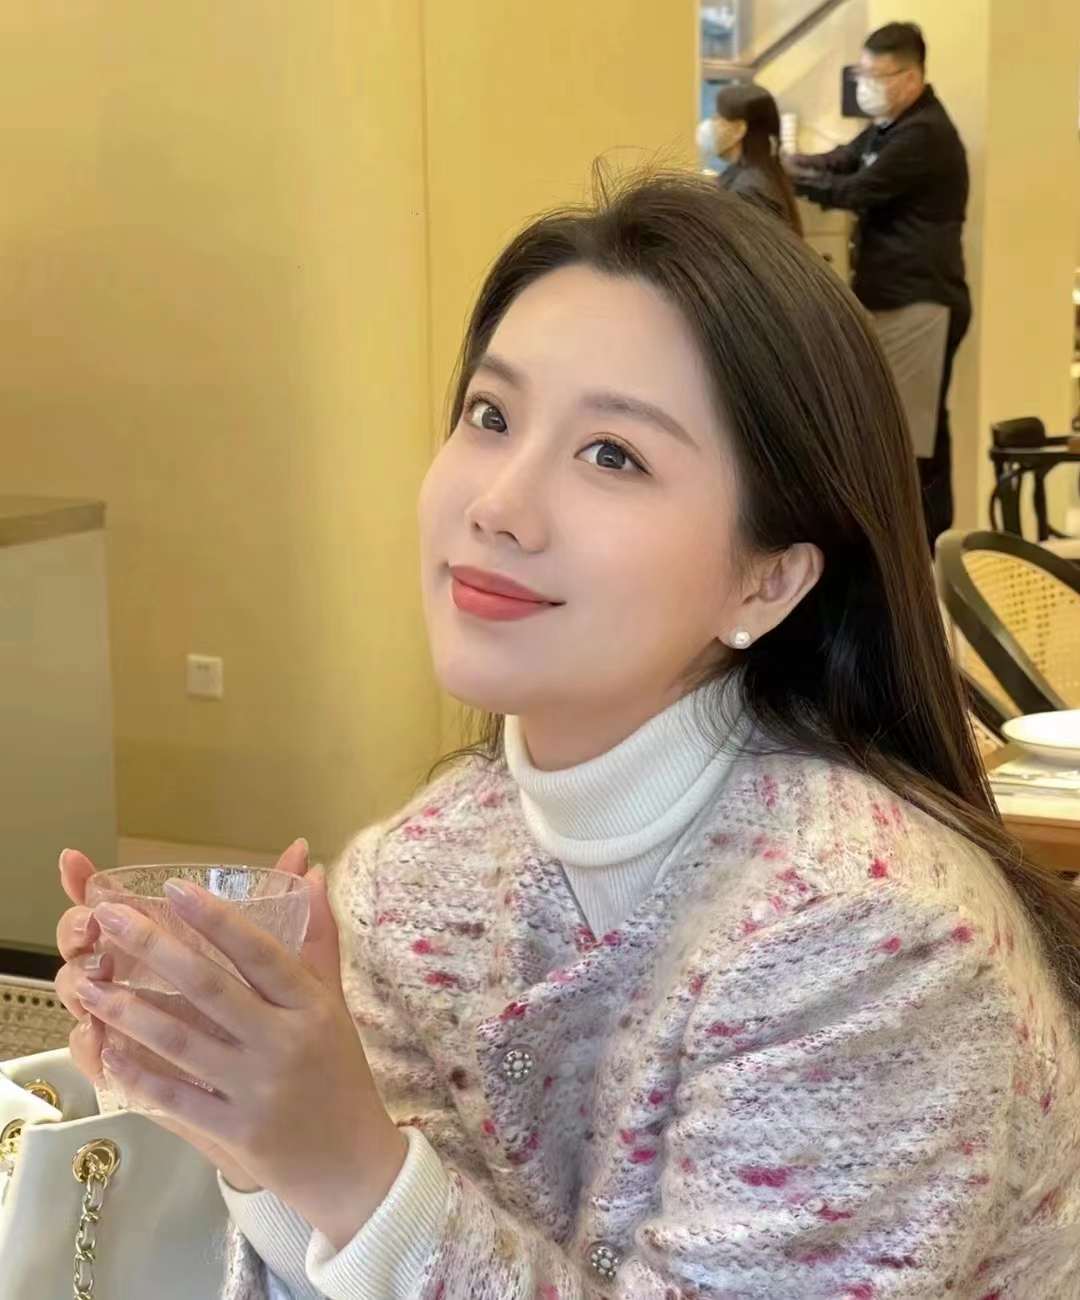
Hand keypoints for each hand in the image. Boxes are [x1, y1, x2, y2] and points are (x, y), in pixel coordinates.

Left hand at [73, 865, 406, 1248]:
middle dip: (155, 948)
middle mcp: (284, 1043)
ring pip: (183, 1042)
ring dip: (129, 1011)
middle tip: (109, 917)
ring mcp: (258, 1090)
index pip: (260, 953)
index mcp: (312, 1007)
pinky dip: (139, 1075)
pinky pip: (177, 1099)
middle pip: (210, 988)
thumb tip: (311, 871)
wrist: (353, 1166)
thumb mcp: (334, 1004)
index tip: (173, 889)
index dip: (216, 919)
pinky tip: (107, 1051)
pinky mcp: (236, 1133)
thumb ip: (318, 939)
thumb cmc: (340, 1074)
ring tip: (89, 985)